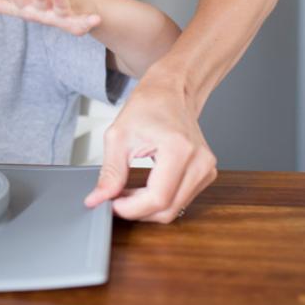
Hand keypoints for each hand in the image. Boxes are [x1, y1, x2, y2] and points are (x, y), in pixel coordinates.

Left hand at [83, 76, 217, 221]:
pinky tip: (144, 188)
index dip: (132, 209)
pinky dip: (160, 201)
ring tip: (127, 192)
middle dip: (138, 211)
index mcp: (179, 149)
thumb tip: (98, 199)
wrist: (169, 93)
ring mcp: (206, 169)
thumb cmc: (146, 106)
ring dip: (148, 207)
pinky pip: (182, 199)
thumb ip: (110, 172)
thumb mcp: (118, 136)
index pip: (158, 198)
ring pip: (176, 209)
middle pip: (168, 209)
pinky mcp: (206, 173)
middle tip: (115, 200)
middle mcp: (200, 162)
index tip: (112, 205)